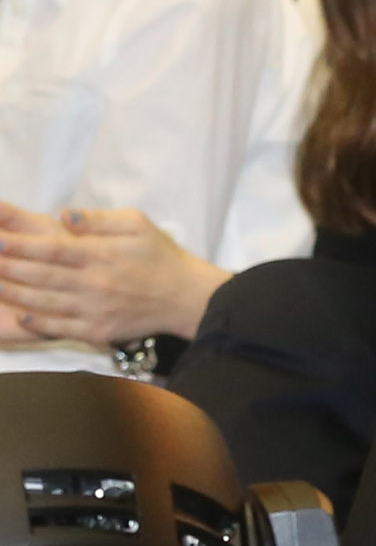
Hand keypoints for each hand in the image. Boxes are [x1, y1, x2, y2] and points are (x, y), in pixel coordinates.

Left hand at [0, 205, 224, 348]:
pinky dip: (36, 321)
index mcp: (101, 254)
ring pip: (42, 302)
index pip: (50, 249)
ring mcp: (93, 310)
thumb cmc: (161, 257)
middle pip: (39, 275)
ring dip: (13, 292)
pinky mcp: (97, 330)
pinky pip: (59, 328)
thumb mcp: (138, 224)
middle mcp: (93, 283)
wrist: (187, 297)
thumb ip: (99, 219)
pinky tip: (21, 312)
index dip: (19, 245)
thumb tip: (64, 215)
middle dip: (7, 266)